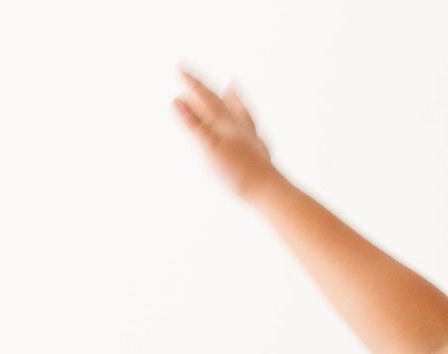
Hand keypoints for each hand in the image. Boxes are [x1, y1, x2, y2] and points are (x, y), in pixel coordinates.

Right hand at [171, 62, 275, 200]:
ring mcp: (252, 141)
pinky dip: (251, 126)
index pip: (205, 97)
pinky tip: (256, 132)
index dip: (191, 83)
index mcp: (225, 123)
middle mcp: (240, 127)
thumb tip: (176, 102)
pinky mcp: (261, 157)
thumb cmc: (240, 172)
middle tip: (193, 75)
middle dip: (205, 88)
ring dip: (234, 99)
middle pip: (220, 102)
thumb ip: (193, 125)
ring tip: (232, 87)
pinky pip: (255, 134)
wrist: (271, 192)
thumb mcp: (209, 148)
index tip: (179, 68)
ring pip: (241, 114)